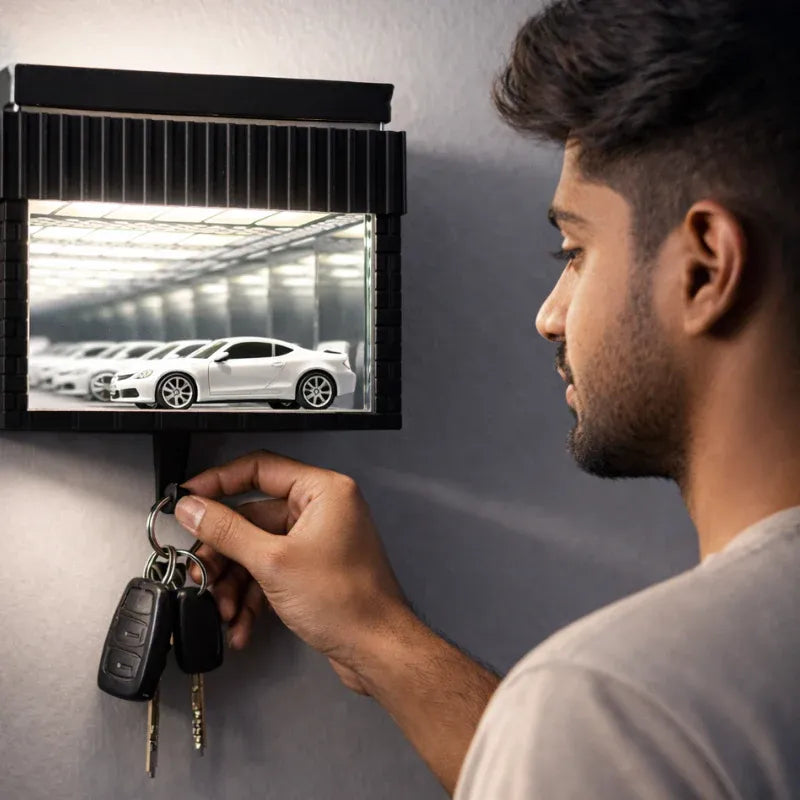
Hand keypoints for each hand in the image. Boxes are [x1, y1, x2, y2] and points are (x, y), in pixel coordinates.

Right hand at [176, 450, 408, 693]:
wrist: (375, 649)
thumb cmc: (349, 603)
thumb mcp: (273, 562)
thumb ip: (227, 531)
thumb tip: (195, 508)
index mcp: (323, 491)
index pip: (260, 468)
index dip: (218, 481)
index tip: (190, 496)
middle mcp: (323, 510)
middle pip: (253, 516)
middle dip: (223, 551)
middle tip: (199, 570)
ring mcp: (317, 540)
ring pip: (258, 548)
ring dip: (234, 581)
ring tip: (222, 606)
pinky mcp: (313, 568)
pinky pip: (271, 570)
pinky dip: (252, 594)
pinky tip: (241, 621)